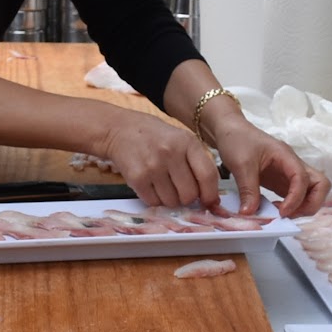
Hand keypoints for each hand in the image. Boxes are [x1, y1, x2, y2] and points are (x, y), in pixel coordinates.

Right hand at [99, 108, 222, 208]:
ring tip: (163, 184)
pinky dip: (155, 199)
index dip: (210, 194)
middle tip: (180, 190)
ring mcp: (153, 166)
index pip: (207, 175)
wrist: (119, 129)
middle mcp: (171, 153)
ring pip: (172, 202)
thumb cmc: (155, 136)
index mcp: (187, 142)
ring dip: (170, 199)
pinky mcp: (137, 178)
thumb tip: (211, 199)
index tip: (208, 201)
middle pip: (189, 194)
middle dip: (187, 198)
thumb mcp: (181, 140)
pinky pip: (154, 202)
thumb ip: (197, 163)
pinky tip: (151, 185)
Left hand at [203, 103, 328, 216]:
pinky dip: (292, 206)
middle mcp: (293, 165)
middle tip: (289, 215)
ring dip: (303, 206)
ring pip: (312, 191)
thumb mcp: (240, 164)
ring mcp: (289, 174)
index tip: (282, 212)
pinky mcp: (282, 181)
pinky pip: (296, 196)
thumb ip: (248, 190)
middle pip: (321, 184)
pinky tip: (275, 211)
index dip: (297, 198)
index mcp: (286, 156)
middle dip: (311, 203)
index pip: (303, 178)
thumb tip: (249, 213)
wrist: (230, 131)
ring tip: (281, 214)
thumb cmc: (237, 140)